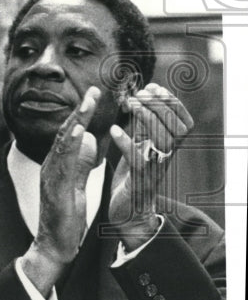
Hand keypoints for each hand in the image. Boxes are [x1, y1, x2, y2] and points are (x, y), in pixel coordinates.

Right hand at [20, 87, 100, 294]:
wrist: (55, 244)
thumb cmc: (66, 215)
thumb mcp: (77, 183)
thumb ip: (81, 161)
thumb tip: (90, 140)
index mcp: (58, 163)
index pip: (72, 133)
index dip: (83, 113)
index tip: (94, 95)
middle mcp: (51, 164)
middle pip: (66, 131)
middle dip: (80, 110)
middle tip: (93, 90)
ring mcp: (51, 175)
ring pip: (63, 142)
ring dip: (77, 121)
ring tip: (87, 104)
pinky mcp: (55, 187)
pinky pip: (62, 161)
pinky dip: (71, 144)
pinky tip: (79, 132)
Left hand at [108, 83, 192, 249]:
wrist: (129, 212)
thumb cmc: (134, 174)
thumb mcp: (141, 145)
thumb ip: (143, 125)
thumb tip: (141, 96)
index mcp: (169, 148)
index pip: (185, 122)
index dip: (173, 103)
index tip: (154, 87)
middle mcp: (166, 158)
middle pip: (177, 129)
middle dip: (161, 107)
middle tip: (140, 94)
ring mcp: (155, 170)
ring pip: (163, 142)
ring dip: (148, 120)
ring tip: (131, 105)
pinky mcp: (139, 182)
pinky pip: (138, 161)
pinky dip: (126, 143)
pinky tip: (114, 130)